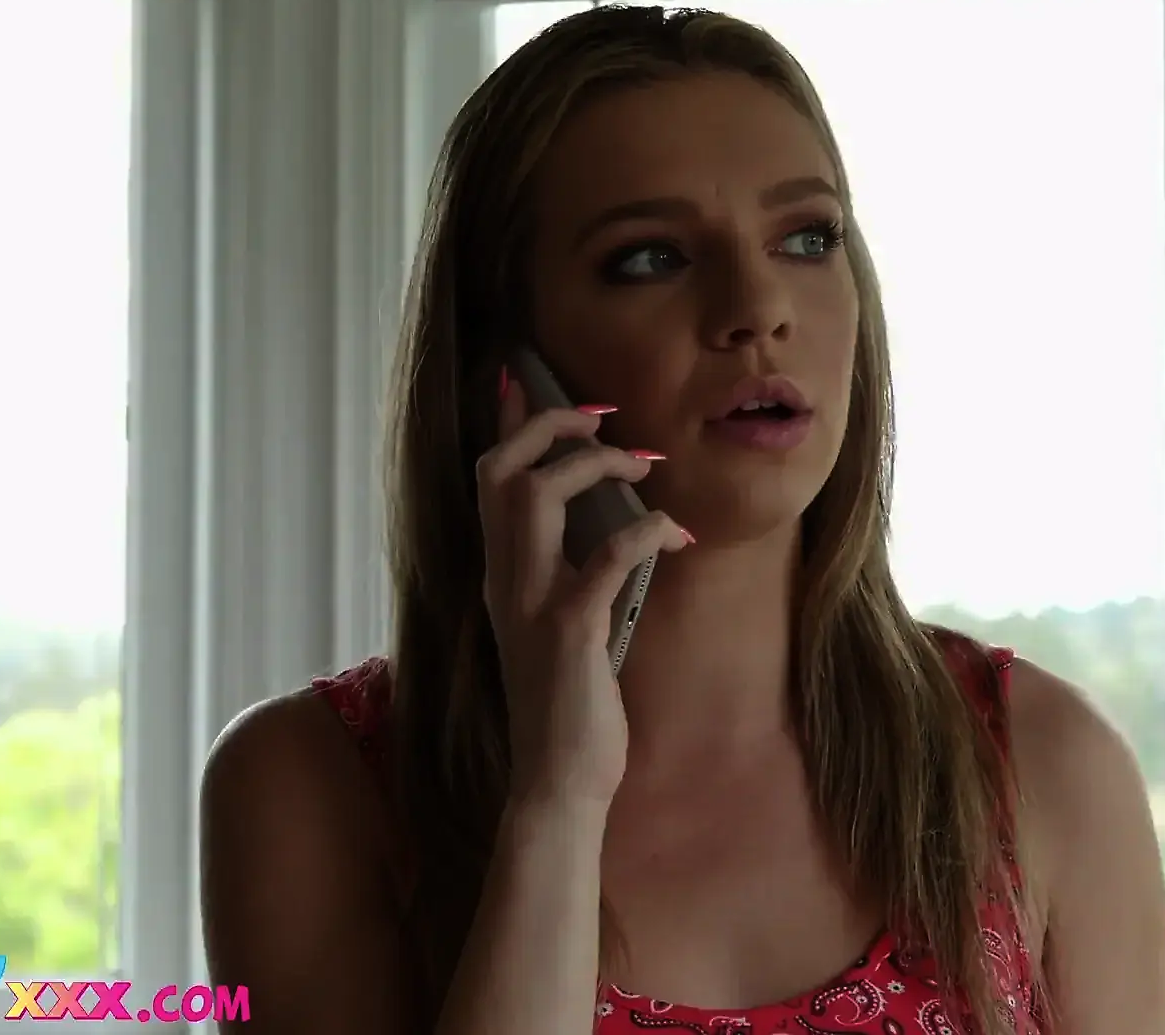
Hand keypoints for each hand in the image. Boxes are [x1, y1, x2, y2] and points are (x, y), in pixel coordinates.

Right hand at [475, 374, 692, 809]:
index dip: (507, 423)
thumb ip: (565, 579)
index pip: (489, 480)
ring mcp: (531, 605)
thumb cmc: (570, 710)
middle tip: (606, 421)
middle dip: (551, 428)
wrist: (558, 784)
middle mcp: (504, 582)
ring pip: (535, 497)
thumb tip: (598, 533)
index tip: (525, 378)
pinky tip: (675, 535)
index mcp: (502, 577)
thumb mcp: (561, 630)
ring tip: (645, 469)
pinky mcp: (570, 634)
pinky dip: (643, 531)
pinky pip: (604, 558)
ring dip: (595, 468)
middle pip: (501, 471)